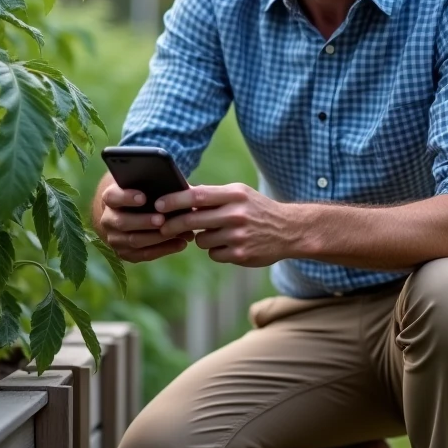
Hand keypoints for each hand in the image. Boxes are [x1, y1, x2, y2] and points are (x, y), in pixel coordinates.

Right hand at [98, 184, 195, 262]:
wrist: (131, 214)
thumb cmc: (146, 195)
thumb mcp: (147, 187)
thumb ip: (158, 186)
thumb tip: (180, 190)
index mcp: (111, 199)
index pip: (112, 197)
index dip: (126, 197)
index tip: (143, 198)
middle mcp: (108, 219)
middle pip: (123, 222)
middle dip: (143, 221)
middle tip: (162, 219)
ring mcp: (114, 238)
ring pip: (133, 240)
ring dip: (156, 237)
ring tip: (177, 232)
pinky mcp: (125, 253)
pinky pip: (144, 254)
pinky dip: (164, 249)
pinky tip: (180, 243)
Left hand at [156, 183, 303, 266]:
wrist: (289, 230)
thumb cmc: (257, 209)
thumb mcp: (240, 194)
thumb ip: (213, 194)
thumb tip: (180, 192)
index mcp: (235, 195)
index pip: (197, 195)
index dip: (174, 200)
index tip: (158, 204)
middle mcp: (236, 214)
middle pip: (193, 220)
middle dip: (174, 224)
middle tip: (163, 226)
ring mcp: (238, 236)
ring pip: (202, 240)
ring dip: (202, 238)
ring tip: (218, 233)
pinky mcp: (241, 255)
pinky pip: (214, 254)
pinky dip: (217, 250)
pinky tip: (230, 244)